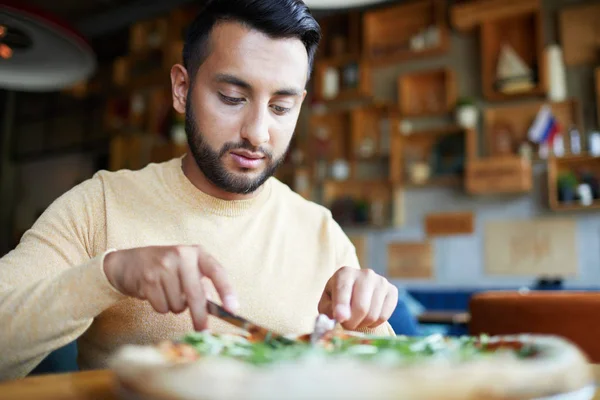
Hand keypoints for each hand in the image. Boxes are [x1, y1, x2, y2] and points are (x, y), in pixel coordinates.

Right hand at [103, 245, 237, 330]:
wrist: (128, 262)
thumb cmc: (165, 267)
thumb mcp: (186, 268)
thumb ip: (201, 283)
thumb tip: (216, 307)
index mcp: (196, 252)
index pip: (217, 271)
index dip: (226, 291)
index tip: (233, 309)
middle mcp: (181, 255)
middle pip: (196, 294)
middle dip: (200, 317)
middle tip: (204, 331)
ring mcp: (163, 266)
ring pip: (178, 305)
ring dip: (175, 307)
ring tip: (167, 292)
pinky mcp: (148, 279)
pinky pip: (162, 307)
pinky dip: (161, 307)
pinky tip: (155, 294)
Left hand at [318, 267, 397, 330]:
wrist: (355, 295)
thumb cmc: (336, 301)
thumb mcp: (326, 304)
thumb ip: (328, 311)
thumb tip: (341, 317)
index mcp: (345, 273)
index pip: (344, 290)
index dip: (342, 306)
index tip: (340, 318)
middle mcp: (365, 274)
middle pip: (361, 307)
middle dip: (351, 323)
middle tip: (346, 325)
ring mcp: (381, 281)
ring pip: (373, 315)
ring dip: (362, 324)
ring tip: (356, 320)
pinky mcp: (392, 291)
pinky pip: (384, 316)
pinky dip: (374, 323)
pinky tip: (368, 317)